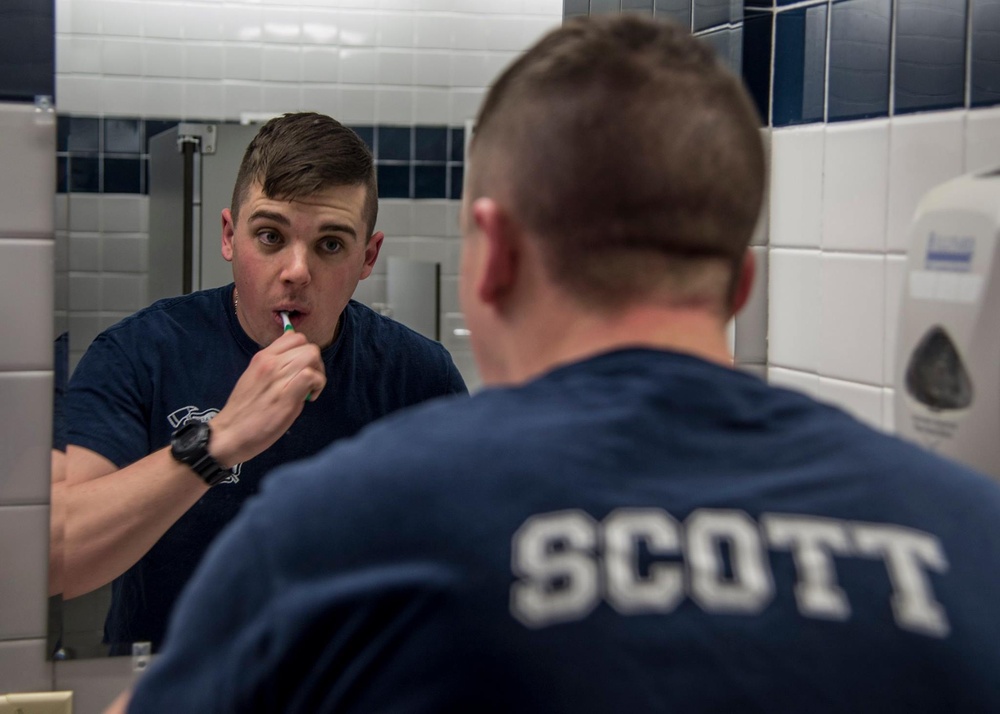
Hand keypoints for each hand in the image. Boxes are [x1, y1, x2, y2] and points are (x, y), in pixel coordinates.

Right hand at [207, 331, 325, 465]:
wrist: (229, 433)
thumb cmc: (245, 409)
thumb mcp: (255, 377)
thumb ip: (275, 365)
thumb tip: (295, 356)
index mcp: (262, 357)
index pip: (294, 337)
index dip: (305, 351)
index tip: (302, 368)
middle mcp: (270, 363)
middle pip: (308, 346)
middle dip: (316, 363)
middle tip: (310, 382)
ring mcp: (277, 378)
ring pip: (311, 356)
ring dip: (318, 373)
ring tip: (309, 390)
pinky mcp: (286, 397)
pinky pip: (310, 376)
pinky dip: (317, 384)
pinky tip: (309, 397)